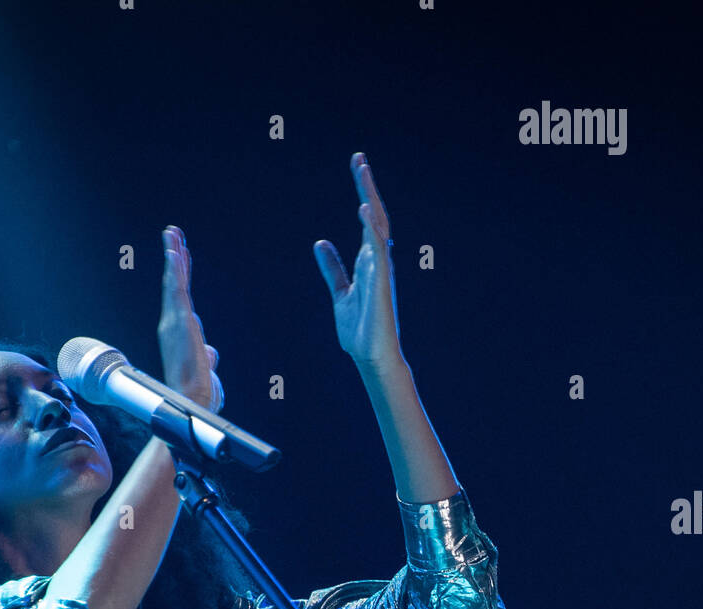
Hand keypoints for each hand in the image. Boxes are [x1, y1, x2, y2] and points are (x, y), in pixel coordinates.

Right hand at [158, 225, 222, 410]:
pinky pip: (177, 287)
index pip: (180, 300)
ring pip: (174, 281)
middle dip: (174, 259)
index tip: (181, 257)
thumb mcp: (207, 371)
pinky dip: (174, 267)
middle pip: (174, 285)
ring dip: (173, 255)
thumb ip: (208, 357)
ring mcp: (174, 321)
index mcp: (178, 335)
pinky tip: (174, 250)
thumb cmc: (198, 394)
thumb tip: (212, 353)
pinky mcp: (181, 320)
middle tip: (172, 234)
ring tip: (172, 233)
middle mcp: (172, 325)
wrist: (192, 401)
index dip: (180, 277)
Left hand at [313, 153, 403, 372]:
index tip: (358, 165)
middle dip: (367, 187)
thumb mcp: (340, 292)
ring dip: (370, 199)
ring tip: (362, 173)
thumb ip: (333, 268)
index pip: (367, 219)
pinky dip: (372, 230)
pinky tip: (364, 211)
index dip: (363, 192)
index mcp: (368, 260)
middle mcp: (378, 260)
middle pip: (374, 215)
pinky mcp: (381, 283)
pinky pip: (379, 251)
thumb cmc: (359, 330)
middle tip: (359, 159)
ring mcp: (381, 270)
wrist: (369, 356)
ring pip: (378, 227)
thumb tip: (321, 243)